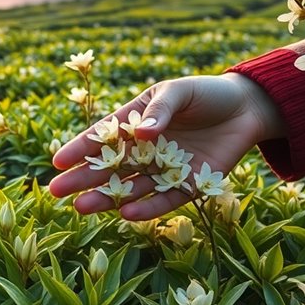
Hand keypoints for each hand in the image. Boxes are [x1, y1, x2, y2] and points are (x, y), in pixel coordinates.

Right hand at [48, 73, 284, 219]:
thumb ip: (160, 111)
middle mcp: (145, 149)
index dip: (79, 149)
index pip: (101, 137)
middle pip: (109, 167)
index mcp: (135, 121)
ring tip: (82, 207)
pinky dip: (147, 208)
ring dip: (106, 198)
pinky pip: (164, 200)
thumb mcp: (178, 92)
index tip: (57, 162)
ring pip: (130, 188)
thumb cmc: (206, 94)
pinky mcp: (188, 185)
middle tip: (56, 192)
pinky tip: (127, 213)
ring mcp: (164, 169)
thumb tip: (141, 132)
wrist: (247, 109)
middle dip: (82, 179)